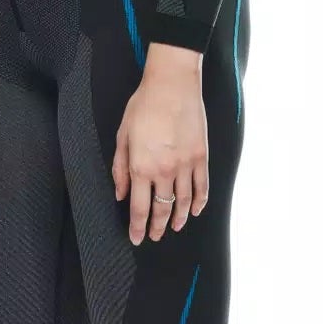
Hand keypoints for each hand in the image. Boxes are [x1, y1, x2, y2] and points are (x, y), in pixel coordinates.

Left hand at [111, 47, 206, 242]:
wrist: (172, 85)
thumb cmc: (144, 106)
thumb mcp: (122, 136)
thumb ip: (120, 168)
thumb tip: (120, 193)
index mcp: (141, 167)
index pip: (139, 207)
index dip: (138, 226)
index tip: (137, 238)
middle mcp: (164, 171)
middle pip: (162, 209)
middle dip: (158, 227)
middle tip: (155, 236)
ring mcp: (186, 165)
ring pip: (184, 202)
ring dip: (179, 218)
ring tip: (175, 227)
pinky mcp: (201, 157)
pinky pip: (202, 187)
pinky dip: (199, 202)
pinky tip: (195, 210)